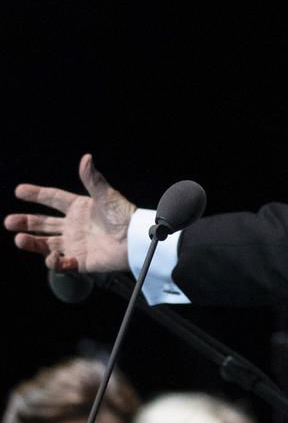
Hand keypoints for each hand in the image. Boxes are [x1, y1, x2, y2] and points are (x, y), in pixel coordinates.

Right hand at [4, 153, 134, 271]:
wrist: (138, 241)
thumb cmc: (126, 216)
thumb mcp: (107, 196)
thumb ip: (92, 179)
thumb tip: (86, 158)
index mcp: (80, 208)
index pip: (52, 199)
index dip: (36, 194)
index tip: (19, 190)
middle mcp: (75, 226)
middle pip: (43, 223)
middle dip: (25, 222)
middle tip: (9, 221)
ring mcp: (77, 244)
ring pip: (47, 244)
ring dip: (32, 242)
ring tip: (19, 239)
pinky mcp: (82, 261)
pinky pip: (63, 264)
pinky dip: (55, 262)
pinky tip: (52, 257)